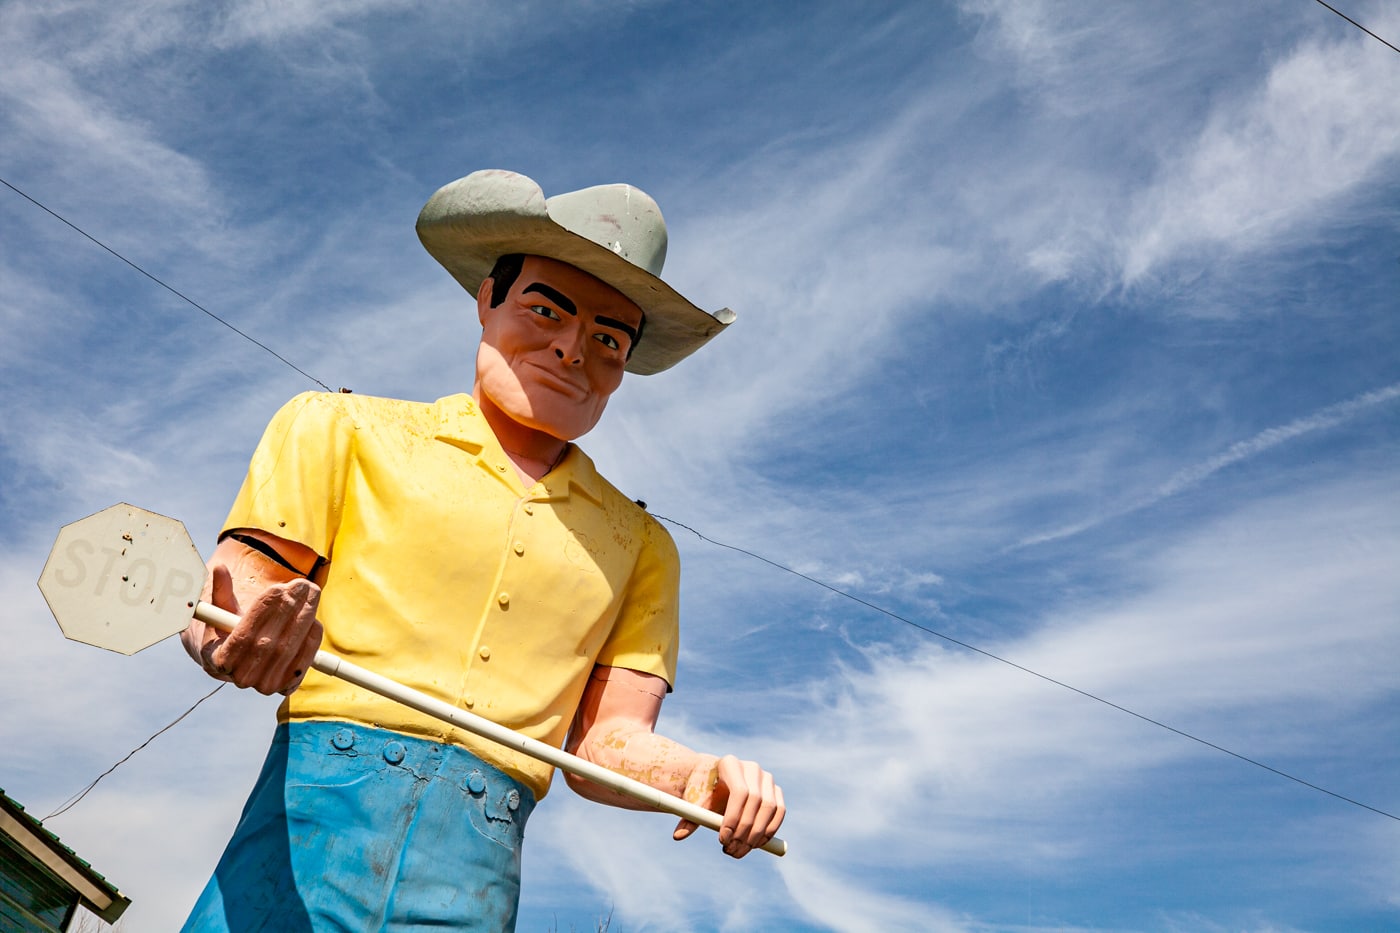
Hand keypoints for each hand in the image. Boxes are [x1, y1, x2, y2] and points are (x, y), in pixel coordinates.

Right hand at [197, 563, 322, 695]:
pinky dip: (311, 640)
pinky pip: (303, 662)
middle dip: (289, 609)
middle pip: (269, 642)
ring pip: (288, 650)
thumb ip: (219, 592)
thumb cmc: (225, 632)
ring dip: (304, 619)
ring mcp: (263, 685)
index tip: (277, 588)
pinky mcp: (285, 686)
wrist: (234, 663)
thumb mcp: (218, 613)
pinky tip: (314, 620)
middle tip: (302, 585)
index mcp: (217, 660)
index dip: (262, 610)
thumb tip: (218, 568)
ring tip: (311, 594)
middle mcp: (240, 677)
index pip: (243, 635)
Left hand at [674, 754, 784, 858]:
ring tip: (738, 851)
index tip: (722, 839)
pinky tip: (754, 845)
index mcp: (730, 764)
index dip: (734, 817)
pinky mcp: (776, 791)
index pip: (740, 792)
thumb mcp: (695, 802)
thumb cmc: (703, 791)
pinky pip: (779, 813)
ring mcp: (767, 778)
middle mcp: (752, 768)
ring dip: (756, 835)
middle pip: (756, 801)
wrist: (716, 781)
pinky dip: (769, 831)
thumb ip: (689, 817)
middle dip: (744, 830)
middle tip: (731, 849)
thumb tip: (678, 836)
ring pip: (769, 809)